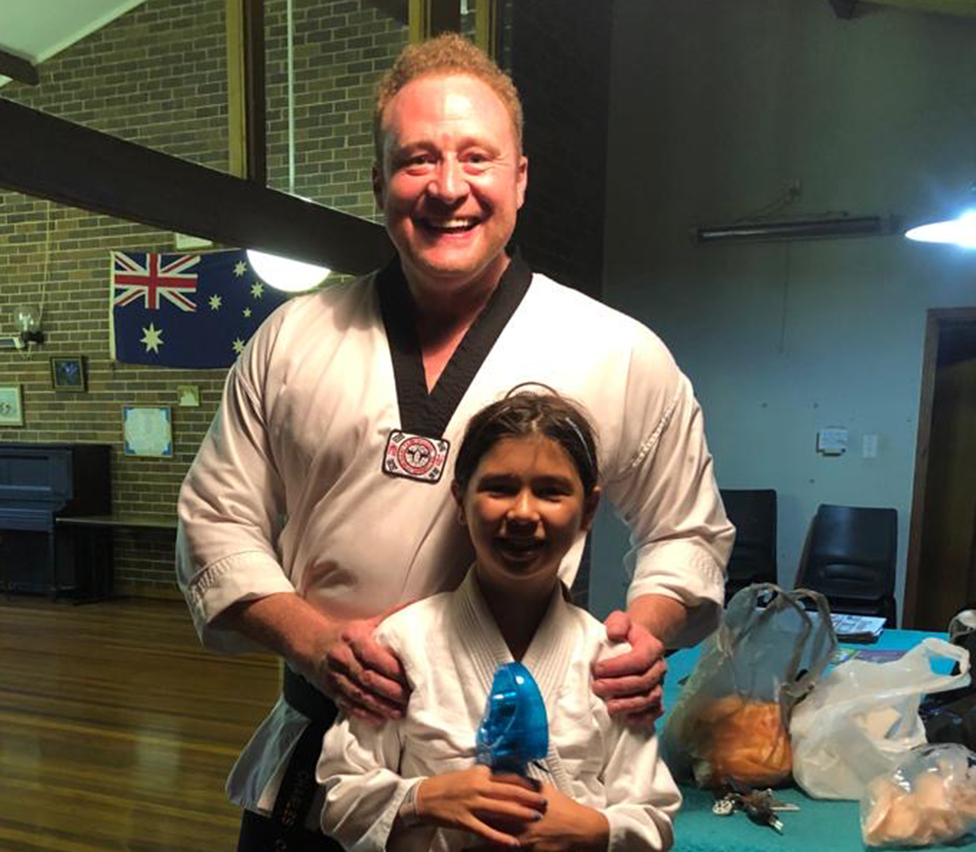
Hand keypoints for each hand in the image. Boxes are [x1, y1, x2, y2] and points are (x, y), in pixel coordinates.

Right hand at [313, 609, 408, 724]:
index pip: (375, 657)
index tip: (411, 678)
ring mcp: (335, 677)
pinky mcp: (331, 692)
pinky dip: (364, 714)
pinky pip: (348, 706)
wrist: (310, 644)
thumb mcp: (364, 623)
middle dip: (390, 692)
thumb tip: (414, 604)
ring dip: (380, 706)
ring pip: (359, 695)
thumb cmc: (343, 634)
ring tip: (399, 713)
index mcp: (353, 640)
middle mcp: (343, 659)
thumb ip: (389, 616)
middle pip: (368, 679)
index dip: (393, 670)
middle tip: (410, 700)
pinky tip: (379, 718)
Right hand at [415, 766, 546, 847]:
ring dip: (520, 814)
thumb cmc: (449, 785)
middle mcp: (478, 786)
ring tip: (536, 819)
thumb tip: (509, 781)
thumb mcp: (470, 776)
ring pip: (501, 809)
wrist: (425, 797)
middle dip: (530, 798)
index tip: (540, 787)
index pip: (508, 777)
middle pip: (509, 792)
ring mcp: (471, 803)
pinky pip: (486, 831)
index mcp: (481, 773)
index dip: (526, 783)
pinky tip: (513, 844)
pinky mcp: (464, 820)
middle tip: (546, 803)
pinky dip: (500, 838)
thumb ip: (489, 778)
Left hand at [462, 785, 607, 851]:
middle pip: (489, 818)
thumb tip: (501, 774)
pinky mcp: (526, 850)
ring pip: (493, 839)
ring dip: (476, 840)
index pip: (493, 797)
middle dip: (471, 818)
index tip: (459, 796)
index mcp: (520, 800)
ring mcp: (521, 837)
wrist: (579, 829)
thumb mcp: (542, 788)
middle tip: (451, 818)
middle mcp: (518, 818)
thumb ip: (521, 781)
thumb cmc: (561, 807)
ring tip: (458, 845)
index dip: (476, 797)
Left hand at [592, 610, 666, 726]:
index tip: (598, 669)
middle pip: (644, 681)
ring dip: (630, 705)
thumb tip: (614, 633)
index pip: (639, 659)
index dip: (618, 667)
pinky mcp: (656, 698)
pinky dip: (644, 718)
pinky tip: (628, 720)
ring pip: (650, 698)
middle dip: (620, 687)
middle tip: (597, 688)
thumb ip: (617, 623)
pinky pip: (655, 711)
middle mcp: (659, 667)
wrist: (636, 642)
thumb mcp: (620, 620)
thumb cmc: (626, 634)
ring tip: (610, 708)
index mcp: (652, 647)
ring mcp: (659, 683)